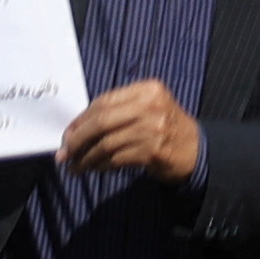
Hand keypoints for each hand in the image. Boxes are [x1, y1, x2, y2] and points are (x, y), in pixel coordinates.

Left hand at [59, 77, 205, 183]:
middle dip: (78, 139)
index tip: (67, 135)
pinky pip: (117, 159)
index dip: (81, 119)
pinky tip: (95, 169)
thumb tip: (75, 130)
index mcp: (147, 89)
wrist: (195, 148)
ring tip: (76, 167)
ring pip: (106, 143)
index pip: (104, 102)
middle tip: (64, 154)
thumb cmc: (164, 127)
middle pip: (102, 121)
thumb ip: (118, 112)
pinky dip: (101, 166)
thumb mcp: (147, 108)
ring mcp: (154, 128)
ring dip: (86, 158)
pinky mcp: (154, 151)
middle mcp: (151, 105)